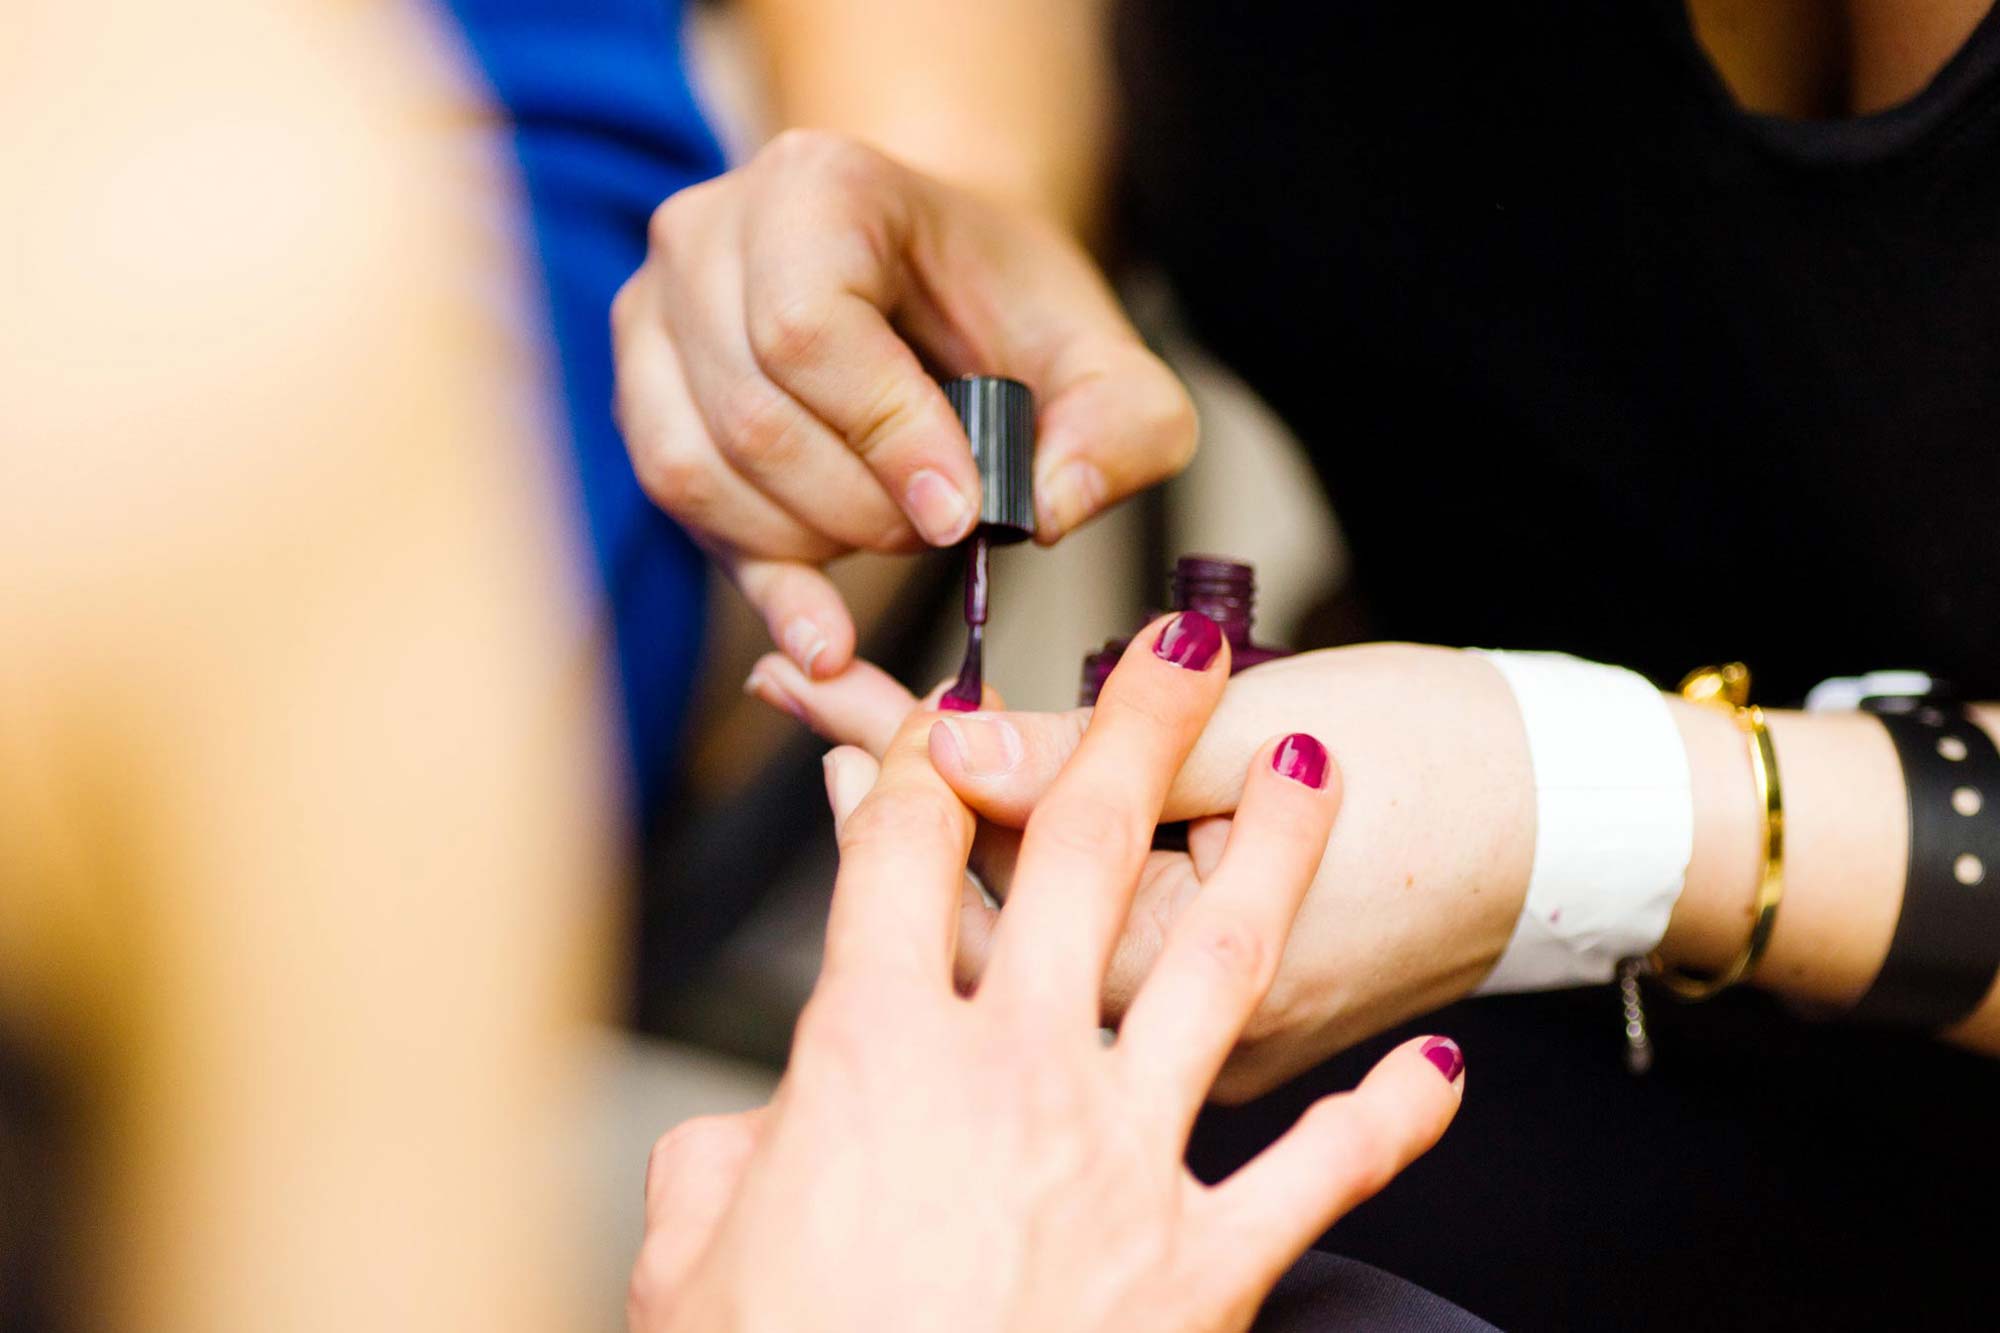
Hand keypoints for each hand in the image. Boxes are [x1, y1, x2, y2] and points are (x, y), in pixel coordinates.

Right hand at [612, 129, 1194, 678]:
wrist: (933, 277)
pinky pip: (676, 501)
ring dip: (806, 542)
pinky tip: (823, 624)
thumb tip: (1046, 512)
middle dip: (858, 508)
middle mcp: (707, 231)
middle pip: (753, 416)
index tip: (958, 511)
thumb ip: (1122, 430)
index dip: (886, 439)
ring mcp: (654, 309)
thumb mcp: (1104, 359)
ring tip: (890, 534)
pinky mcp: (640, 386)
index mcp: (817, 185)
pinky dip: (757, 572)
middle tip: (939, 530)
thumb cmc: (1006, 309)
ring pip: (697, 469)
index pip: (811, 331)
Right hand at [630, 622, 1465, 1332]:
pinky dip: (1387, 1122)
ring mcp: (1124, 1160)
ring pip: (1217, 964)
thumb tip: (748, 1135)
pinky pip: (1319, 1173)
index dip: (921, 761)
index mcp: (873, 1056)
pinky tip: (1443, 1072)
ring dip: (1273, 856)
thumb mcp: (688, 1258)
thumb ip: (722, 1161)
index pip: (899, 858)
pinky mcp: (1205, 1262)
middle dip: (1134, 730)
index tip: (950, 706)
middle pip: (1081, 857)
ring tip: (1313, 767)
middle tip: (1184, 643)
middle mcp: (1013, 1076)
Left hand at [745, 638, 1535, 1100]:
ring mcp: (1196, 1035)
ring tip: (871, 744)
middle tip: (811, 698)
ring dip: (959, 827)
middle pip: (987, 896)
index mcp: (1174, 962)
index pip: (990, 854)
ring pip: (1037, 926)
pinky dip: (1044, 867)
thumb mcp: (1271, 739)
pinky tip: (997, 810)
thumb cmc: (1453, 775)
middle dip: (895, 786)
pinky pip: (1098, 942)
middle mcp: (1170, 1027)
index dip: (896, 752)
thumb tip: (957, 748)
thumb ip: (1106, 758)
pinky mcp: (1225, 1015)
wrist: (1582, 834)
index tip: (821, 680)